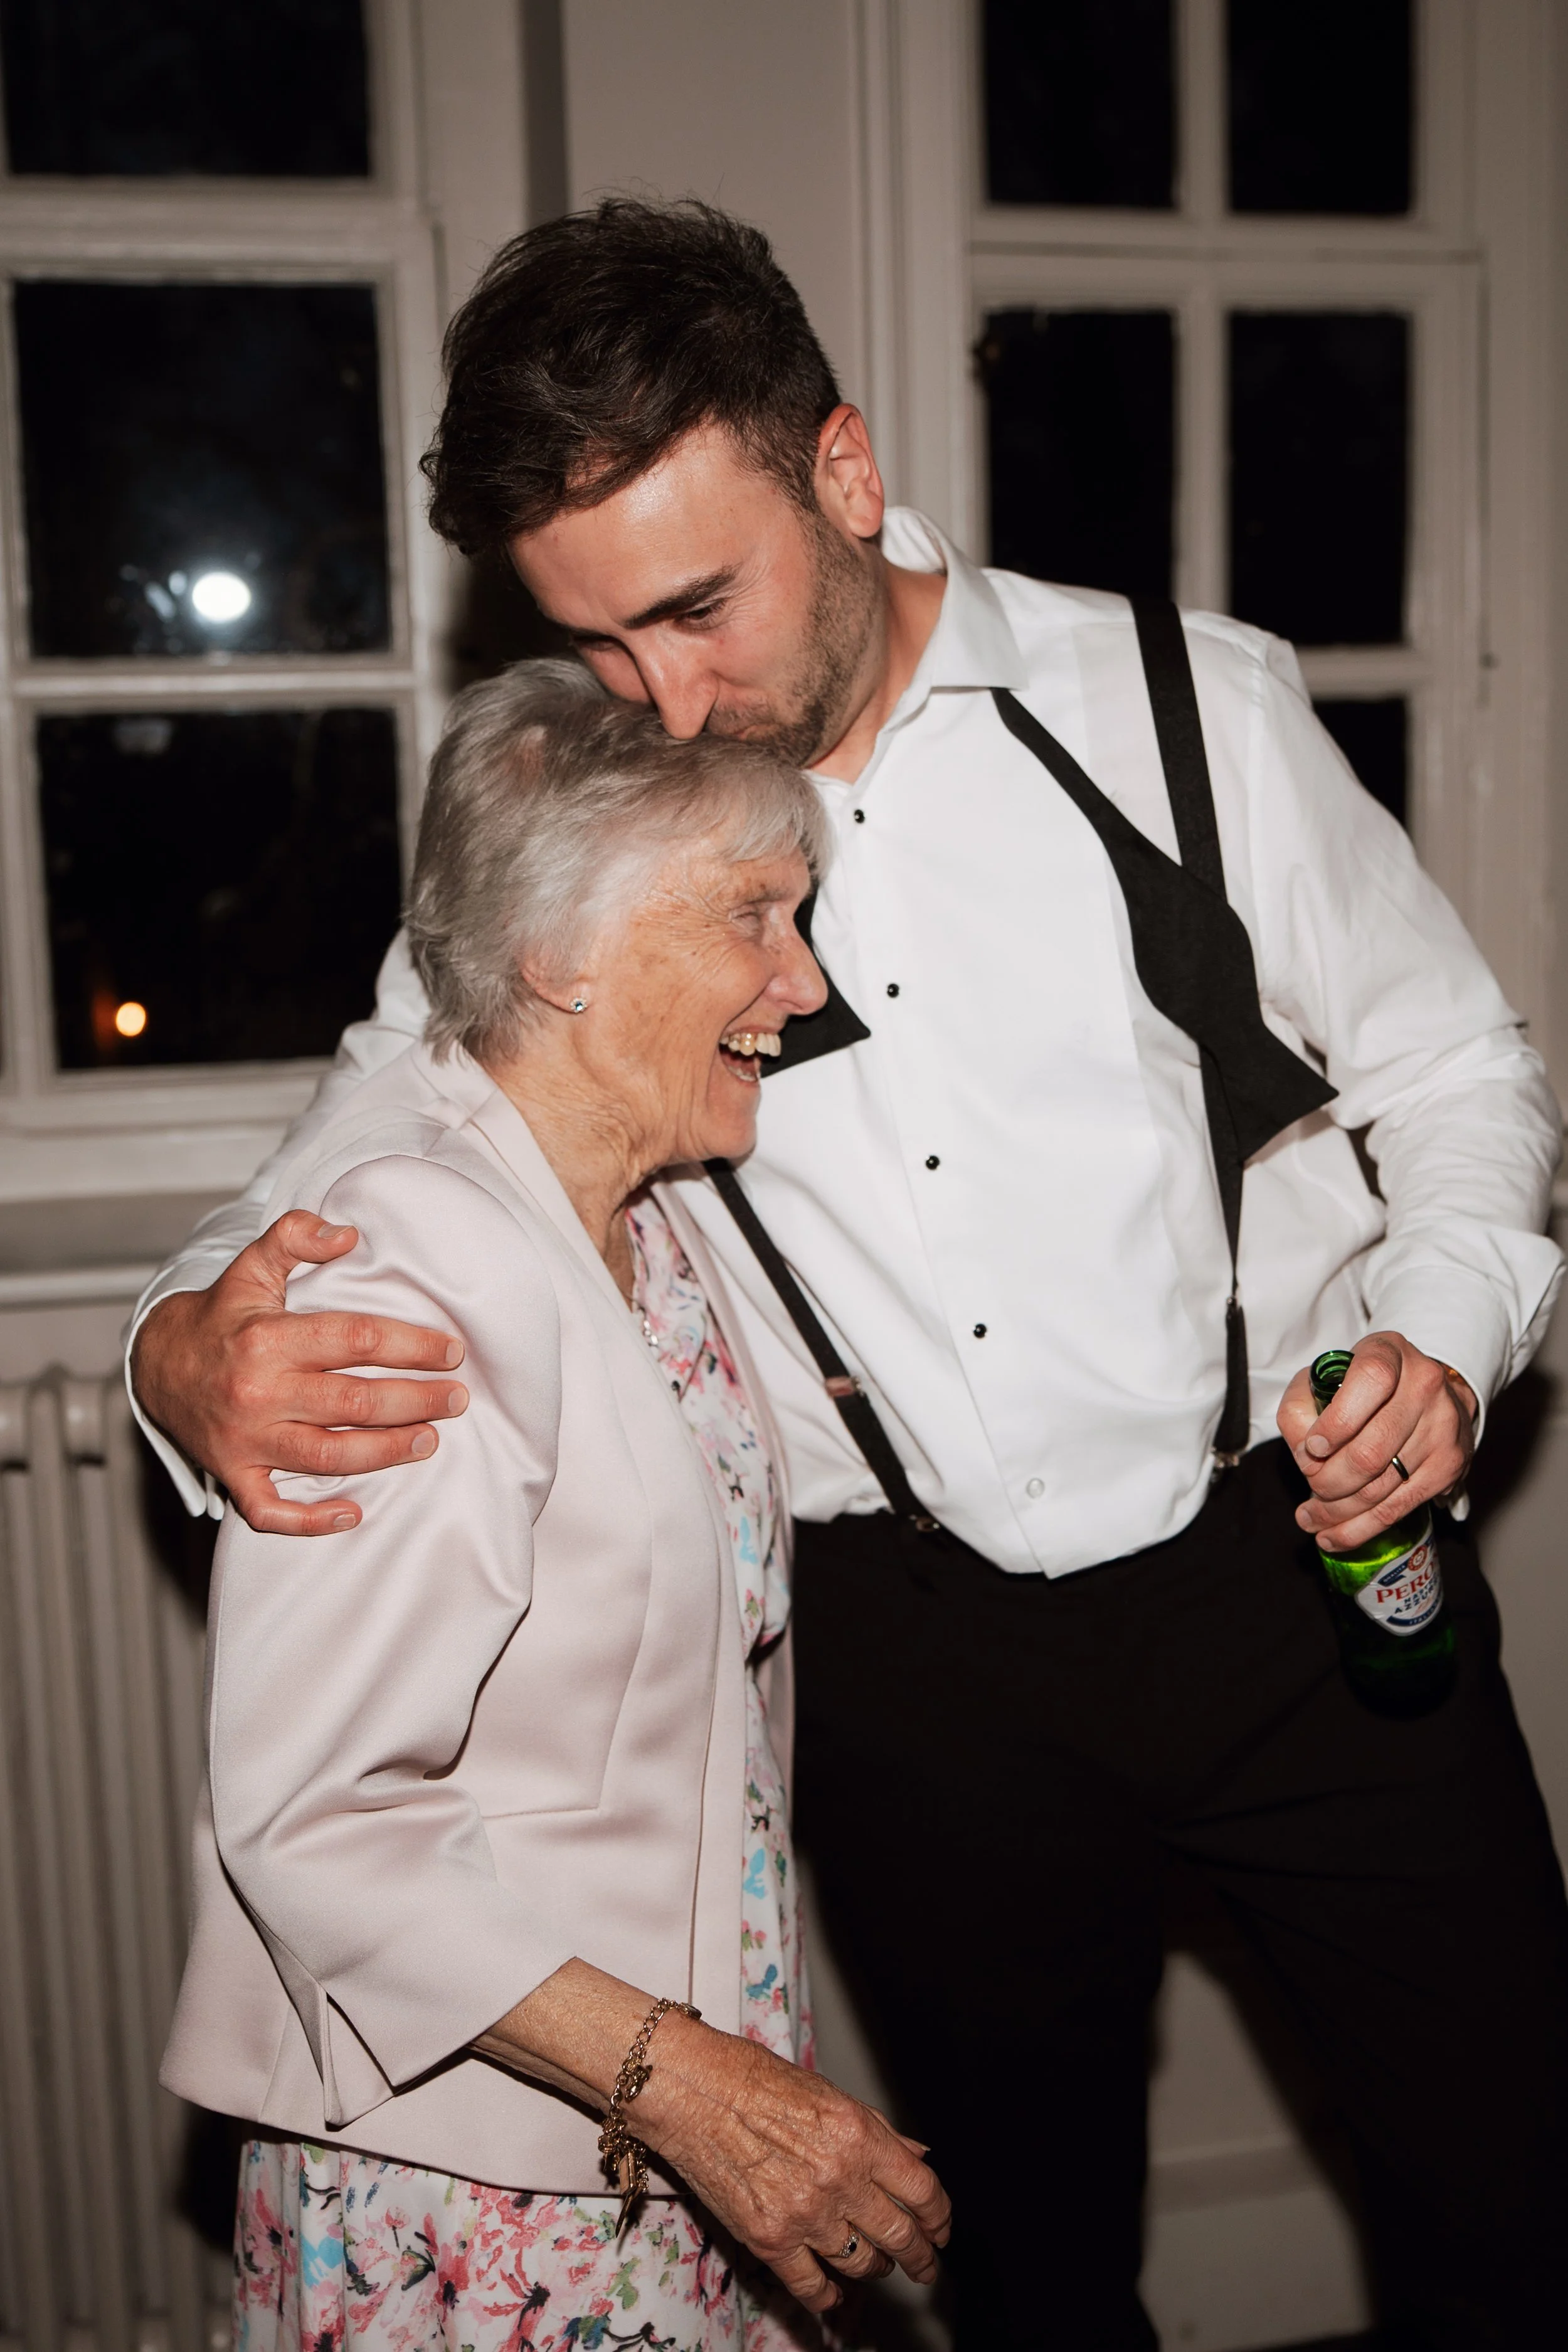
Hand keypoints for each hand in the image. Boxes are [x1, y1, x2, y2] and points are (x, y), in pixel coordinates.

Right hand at [131, 1210, 468, 1536]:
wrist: (155, 1365)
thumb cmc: (219, 1316)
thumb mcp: (251, 1266)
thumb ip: (294, 1237)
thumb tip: (346, 1233)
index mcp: (267, 1339)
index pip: (354, 1339)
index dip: (410, 1344)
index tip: (450, 1350)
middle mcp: (258, 1392)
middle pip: (353, 1401)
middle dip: (415, 1401)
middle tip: (457, 1399)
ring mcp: (246, 1439)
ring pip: (328, 1455)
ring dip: (385, 1452)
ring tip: (429, 1441)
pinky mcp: (234, 1474)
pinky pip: (270, 1511)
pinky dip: (310, 1520)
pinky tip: (354, 1513)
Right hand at [480, 1961, 949, 2315]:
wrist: (690, 2092)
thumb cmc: (753, 2080)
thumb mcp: (829, 2095)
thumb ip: (878, 2132)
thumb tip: (917, 2157)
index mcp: (858, 2134)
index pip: (923, 2190)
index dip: (940, 2218)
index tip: (940, 2229)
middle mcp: (838, 2178)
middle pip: (900, 2235)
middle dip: (920, 2257)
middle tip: (924, 2266)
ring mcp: (804, 2213)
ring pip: (862, 2263)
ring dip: (874, 2268)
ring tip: (874, 2264)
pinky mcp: (769, 2240)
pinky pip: (814, 2286)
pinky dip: (830, 2296)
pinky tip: (835, 2294)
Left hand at [1277, 1330, 1477, 1550]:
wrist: (1434, 1393)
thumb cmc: (1367, 1386)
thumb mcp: (1329, 1375)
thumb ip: (1302, 1403)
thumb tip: (1301, 1450)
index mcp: (1390, 1353)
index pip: (1370, 1381)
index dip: (1338, 1420)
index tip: (1313, 1447)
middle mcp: (1424, 1387)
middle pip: (1370, 1450)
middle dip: (1327, 1481)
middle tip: (1308, 1489)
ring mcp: (1442, 1428)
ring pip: (1381, 1486)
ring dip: (1337, 1511)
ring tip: (1310, 1519)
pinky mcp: (1449, 1466)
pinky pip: (1398, 1507)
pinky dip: (1360, 1528)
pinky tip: (1333, 1535)